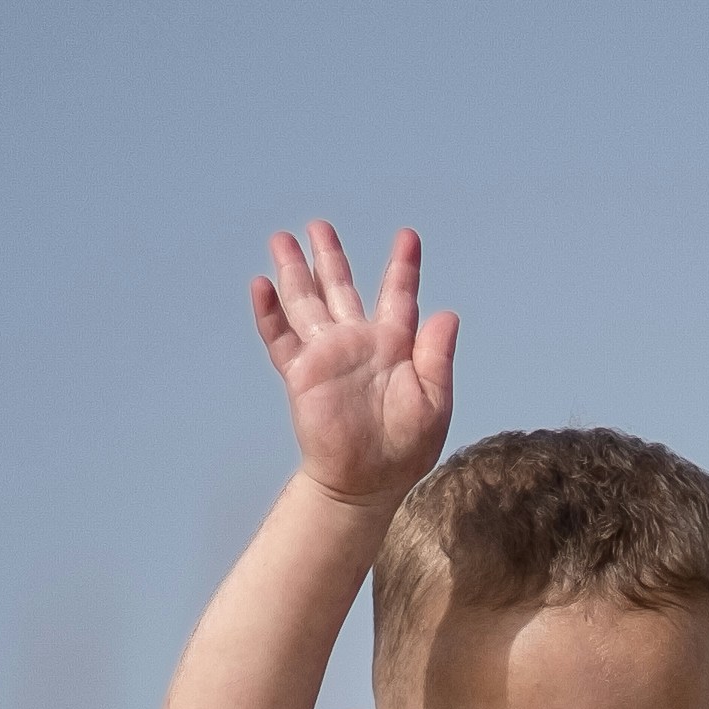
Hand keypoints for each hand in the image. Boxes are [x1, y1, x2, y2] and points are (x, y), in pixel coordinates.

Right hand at [250, 221, 460, 514]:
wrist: (367, 483)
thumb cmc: (406, 449)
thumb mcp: (434, 401)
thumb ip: (437, 357)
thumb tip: (447, 314)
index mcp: (394, 345)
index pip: (398, 295)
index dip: (402, 265)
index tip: (407, 236)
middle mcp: (358, 343)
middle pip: (340, 288)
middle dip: (329, 256)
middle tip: (319, 225)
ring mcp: (327, 356)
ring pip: (307, 302)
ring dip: (295, 272)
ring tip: (283, 240)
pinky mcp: (301, 375)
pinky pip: (281, 338)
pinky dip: (269, 313)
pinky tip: (262, 286)